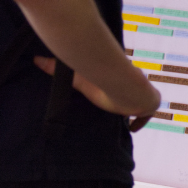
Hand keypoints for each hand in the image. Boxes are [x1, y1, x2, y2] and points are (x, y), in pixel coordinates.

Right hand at [33, 55, 159, 128]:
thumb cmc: (100, 77)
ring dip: (134, 110)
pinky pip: (149, 112)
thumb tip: (35, 59)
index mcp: (117, 76)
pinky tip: (132, 128)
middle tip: (117, 112)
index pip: (118, 80)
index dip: (115, 87)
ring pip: (142, 101)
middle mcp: (132, 82)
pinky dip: (142, 120)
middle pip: (131, 90)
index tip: (109, 97)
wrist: (123, 84)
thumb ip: (57, 68)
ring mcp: (144, 92)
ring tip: (124, 121)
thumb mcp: (78, 76)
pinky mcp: (152, 102)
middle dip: (126, 100)